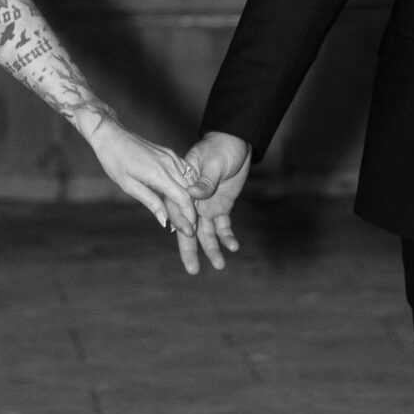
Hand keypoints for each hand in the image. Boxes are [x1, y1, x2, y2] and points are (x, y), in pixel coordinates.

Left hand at [84, 118, 205, 269]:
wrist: (111, 134)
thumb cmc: (115, 160)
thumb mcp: (128, 185)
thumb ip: (150, 202)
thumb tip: (165, 221)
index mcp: (159, 173)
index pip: (183, 198)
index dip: (189, 216)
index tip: (189, 231)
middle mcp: (169, 164)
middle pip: (190, 192)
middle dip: (192, 212)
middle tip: (188, 229)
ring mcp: (171, 157)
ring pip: (190, 182)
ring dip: (190, 200)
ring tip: (186, 218)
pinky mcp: (169, 154)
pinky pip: (185, 172)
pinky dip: (187, 187)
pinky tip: (183, 198)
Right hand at [182, 131, 251, 274]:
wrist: (235, 143)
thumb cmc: (219, 148)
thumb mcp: (212, 162)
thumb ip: (204, 180)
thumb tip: (193, 192)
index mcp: (184, 188)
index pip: (178, 209)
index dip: (181, 223)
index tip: (187, 234)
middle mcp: (193, 201)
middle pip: (189, 229)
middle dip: (190, 250)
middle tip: (192, 271)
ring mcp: (207, 206)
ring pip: (206, 233)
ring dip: (212, 249)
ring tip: (220, 266)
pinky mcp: (222, 207)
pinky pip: (223, 226)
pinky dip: (228, 237)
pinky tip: (234, 247)